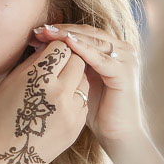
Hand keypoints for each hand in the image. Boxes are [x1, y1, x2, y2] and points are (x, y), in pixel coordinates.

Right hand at [0, 40, 88, 163]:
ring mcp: (71, 112)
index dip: (55, 46)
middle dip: (68, 60)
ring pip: (84, 81)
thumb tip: (49, 46)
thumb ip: (34, 62)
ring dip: (73, 79)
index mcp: (39, 78)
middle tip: (55, 66)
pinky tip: (57, 106)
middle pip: (78, 61)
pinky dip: (73, 99)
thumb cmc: (0, 116)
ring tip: (56, 87)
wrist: (4, 157)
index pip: (61, 47)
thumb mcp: (11, 82)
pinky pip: (82, 102)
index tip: (48, 51)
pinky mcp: (77, 127)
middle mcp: (59, 93)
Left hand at [33, 24, 142, 148]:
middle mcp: (122, 49)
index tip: (37, 31)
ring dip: (68, 36)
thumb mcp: (81, 79)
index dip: (60, 30)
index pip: (83, 32)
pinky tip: (67, 43)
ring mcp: (126, 59)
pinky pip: (100, 58)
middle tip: (39, 29)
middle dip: (61, 30)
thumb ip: (71, 62)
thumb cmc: (96, 109)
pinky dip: (83, 49)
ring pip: (92, 41)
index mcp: (112, 49)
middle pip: (87, 33)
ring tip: (48, 33)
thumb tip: (44, 45)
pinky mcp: (124, 72)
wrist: (117, 133)